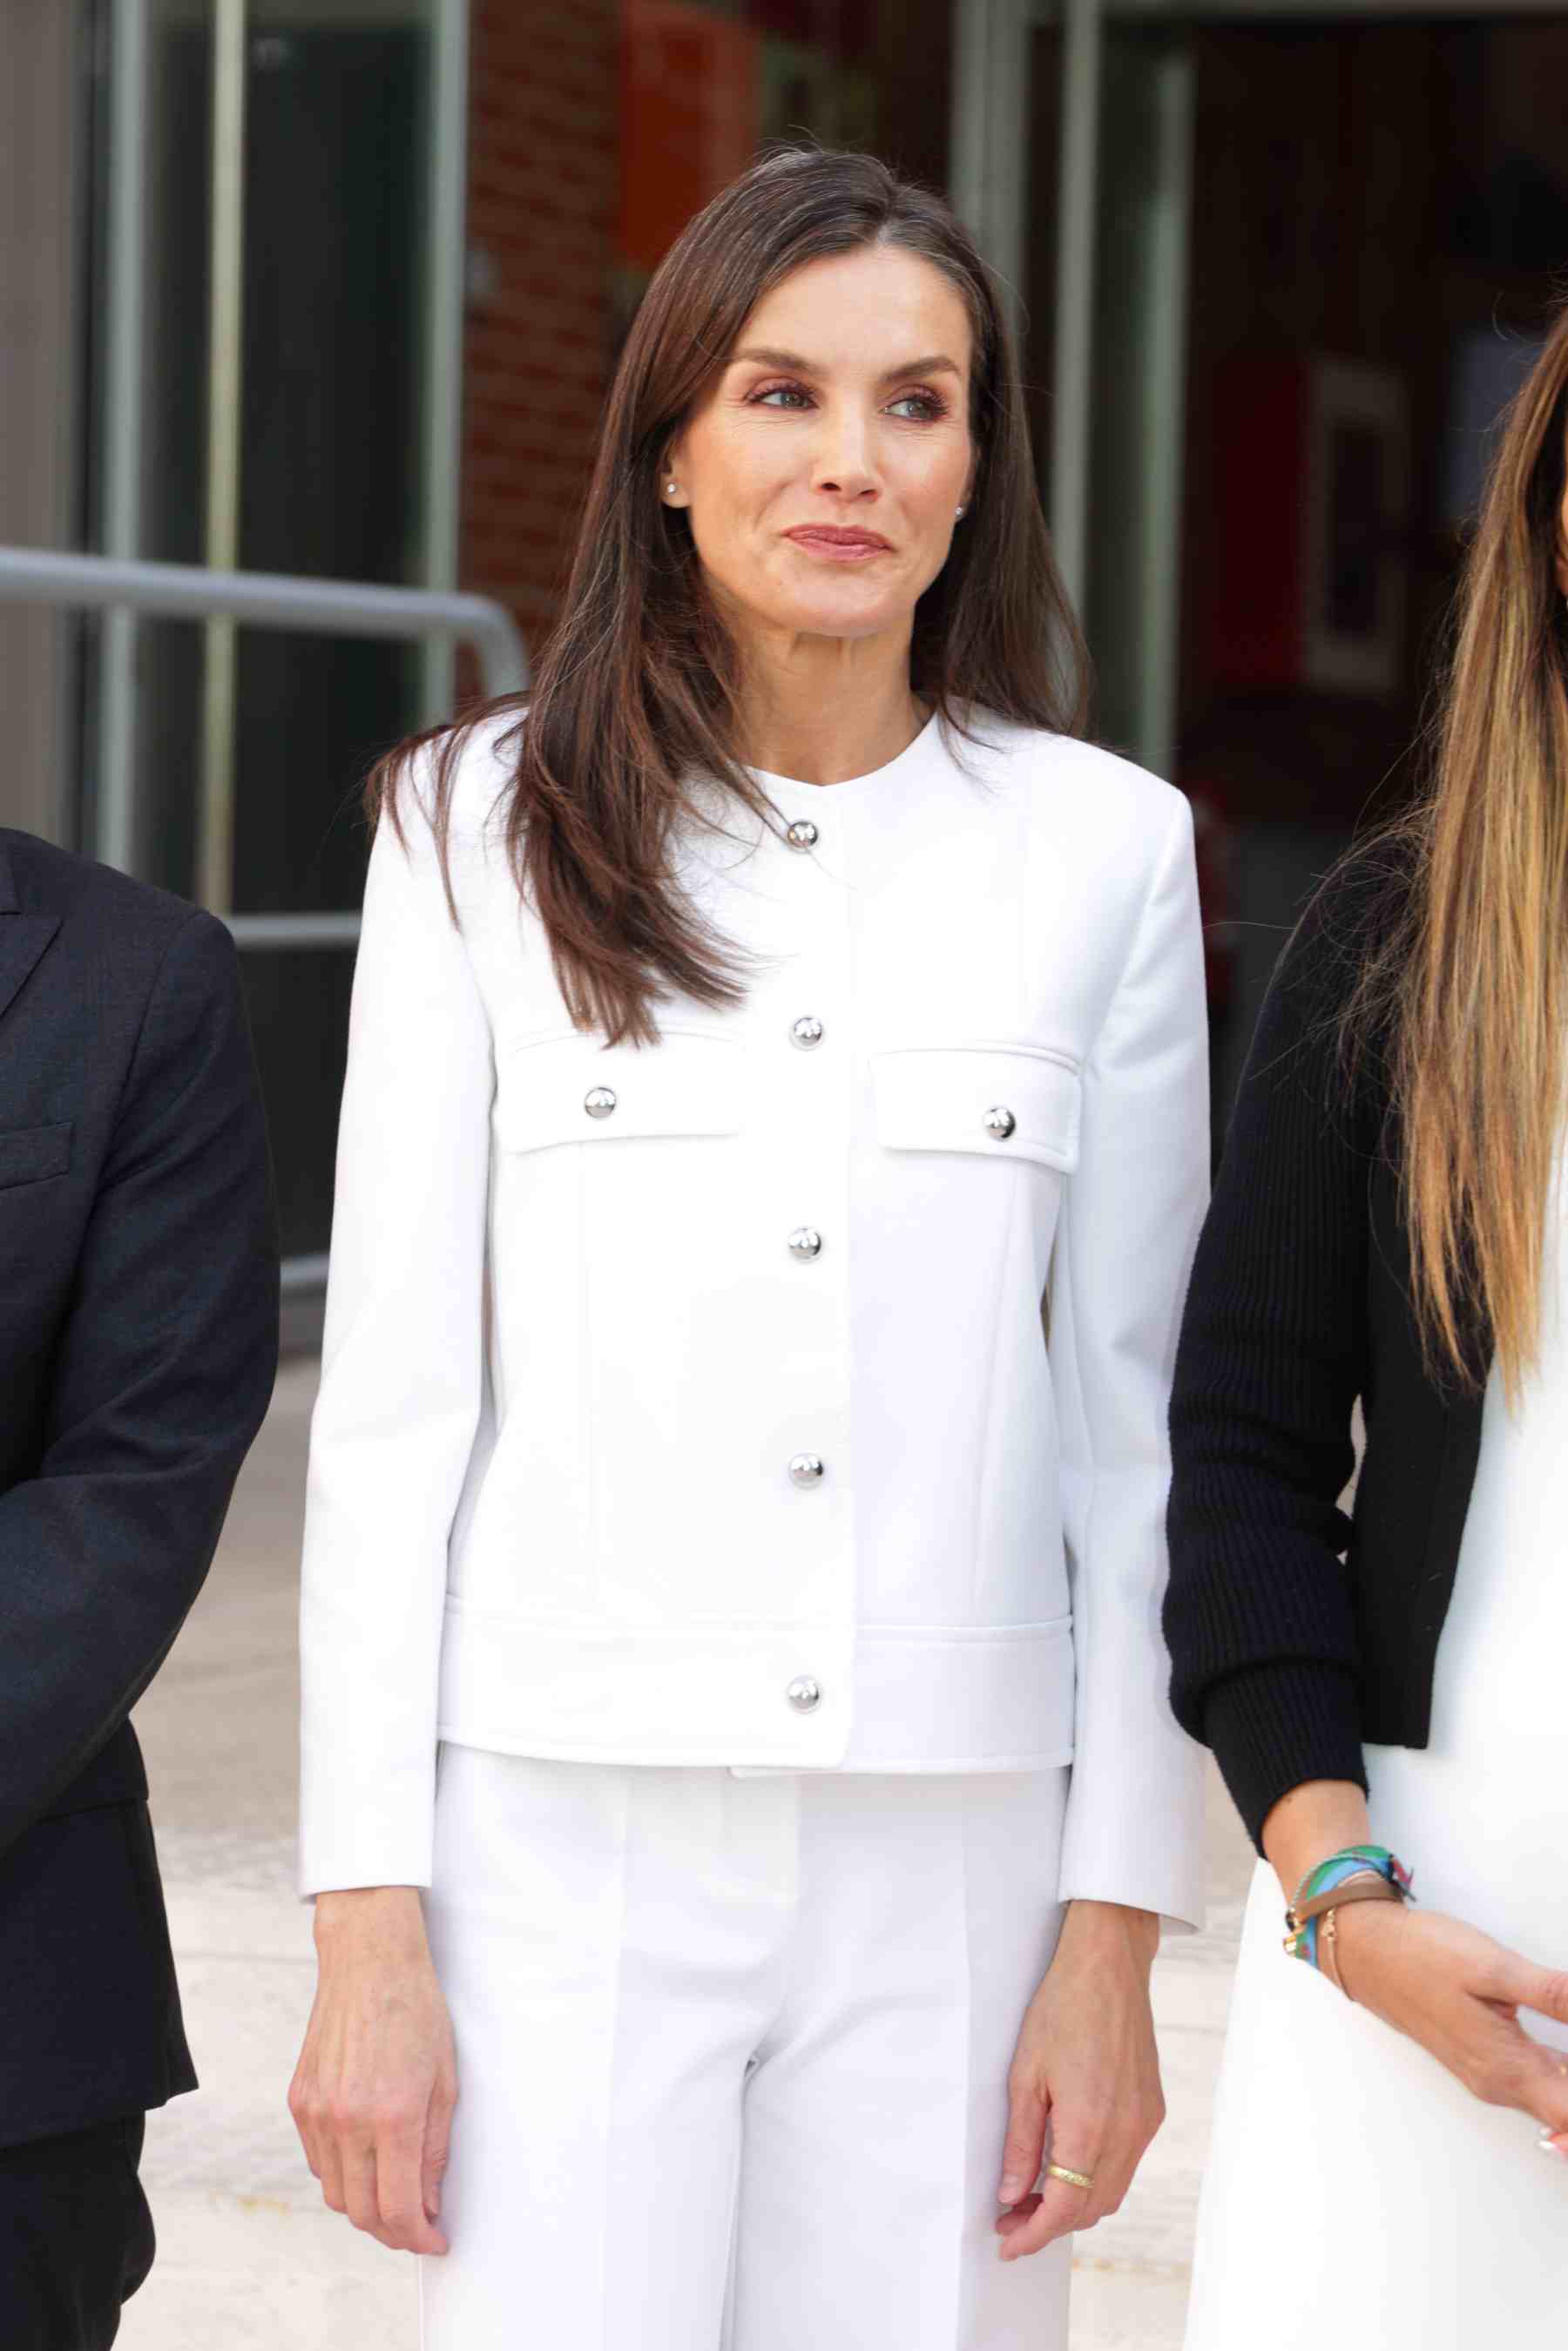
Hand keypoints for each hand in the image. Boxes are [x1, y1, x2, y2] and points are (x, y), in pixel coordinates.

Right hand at [288, 1886, 457, 2254]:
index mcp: (393, 2115)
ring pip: (335, 2194)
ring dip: (365, 2207)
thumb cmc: (415, 2010)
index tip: (435, 2241)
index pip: (400, 2207)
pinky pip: (318, 2162)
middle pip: (362, 2212)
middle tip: (418, 2225)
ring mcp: (317, 2113)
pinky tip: (367, 2159)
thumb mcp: (445, 2079)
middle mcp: (348, 2120)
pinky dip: (342, 2174)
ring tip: (395, 2194)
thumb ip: (435, 2149)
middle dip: (393, 2231)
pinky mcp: (299, 2102)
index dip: (419, 2237)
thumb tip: (430, 2202)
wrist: (369, 1960)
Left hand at [994, 1899, 1163, 2260]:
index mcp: (1090, 2127)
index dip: (1033, 2234)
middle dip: (1050, 2224)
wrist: (1109, 1966)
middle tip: (1011, 2217)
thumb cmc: (1062, 2009)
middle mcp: (1126, 2134)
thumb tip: (1012, 2193)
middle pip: (1090, 2208)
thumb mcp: (1024, 2075)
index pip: (1063, 2208)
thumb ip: (1020, 2141)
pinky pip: (1126, 2164)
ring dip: (1076, 2205)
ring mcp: (1145, 2124)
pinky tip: (1069, 2165)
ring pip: (1112, 2191)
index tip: (1007, 2242)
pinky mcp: (1153, 2110)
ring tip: (1034, 2196)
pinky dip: (1097, 2179)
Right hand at [1327, 1900, 1567, 2140]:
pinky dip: (1567, 2075)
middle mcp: (1501, 2084)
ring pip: (1557, 2102)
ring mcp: (1490, 2075)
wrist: (1366, 1951)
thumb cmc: (1422, 1956)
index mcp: (1507, 2070)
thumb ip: (1554, 1994)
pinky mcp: (1485, 2059)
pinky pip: (1540, 2083)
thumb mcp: (1494, 1968)